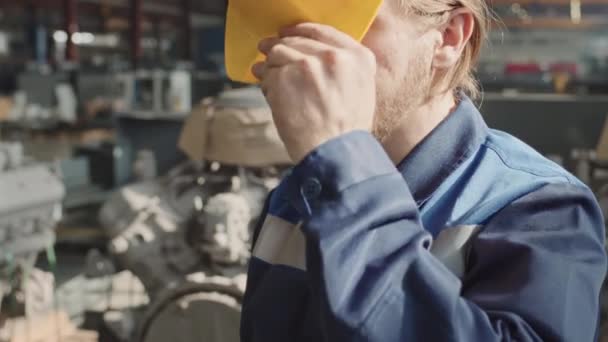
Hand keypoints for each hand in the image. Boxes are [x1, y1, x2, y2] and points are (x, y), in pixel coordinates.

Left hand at [252, 23, 376, 162]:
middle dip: (280, 48)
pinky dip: (267, 85)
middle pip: (297, 40)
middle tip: (267, 54)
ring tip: (269, 80)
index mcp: (358, 57)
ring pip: (278, 53)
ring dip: (271, 67)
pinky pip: (268, 73)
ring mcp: (308, 65)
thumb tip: (308, 56)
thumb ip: (342, 68)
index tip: (288, 34)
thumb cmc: (345, 132)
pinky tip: (273, 97)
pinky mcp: (285, 77)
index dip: (301, 31)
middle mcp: (334, 56)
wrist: (333, 154)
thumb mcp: (360, 92)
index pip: (322, 31)